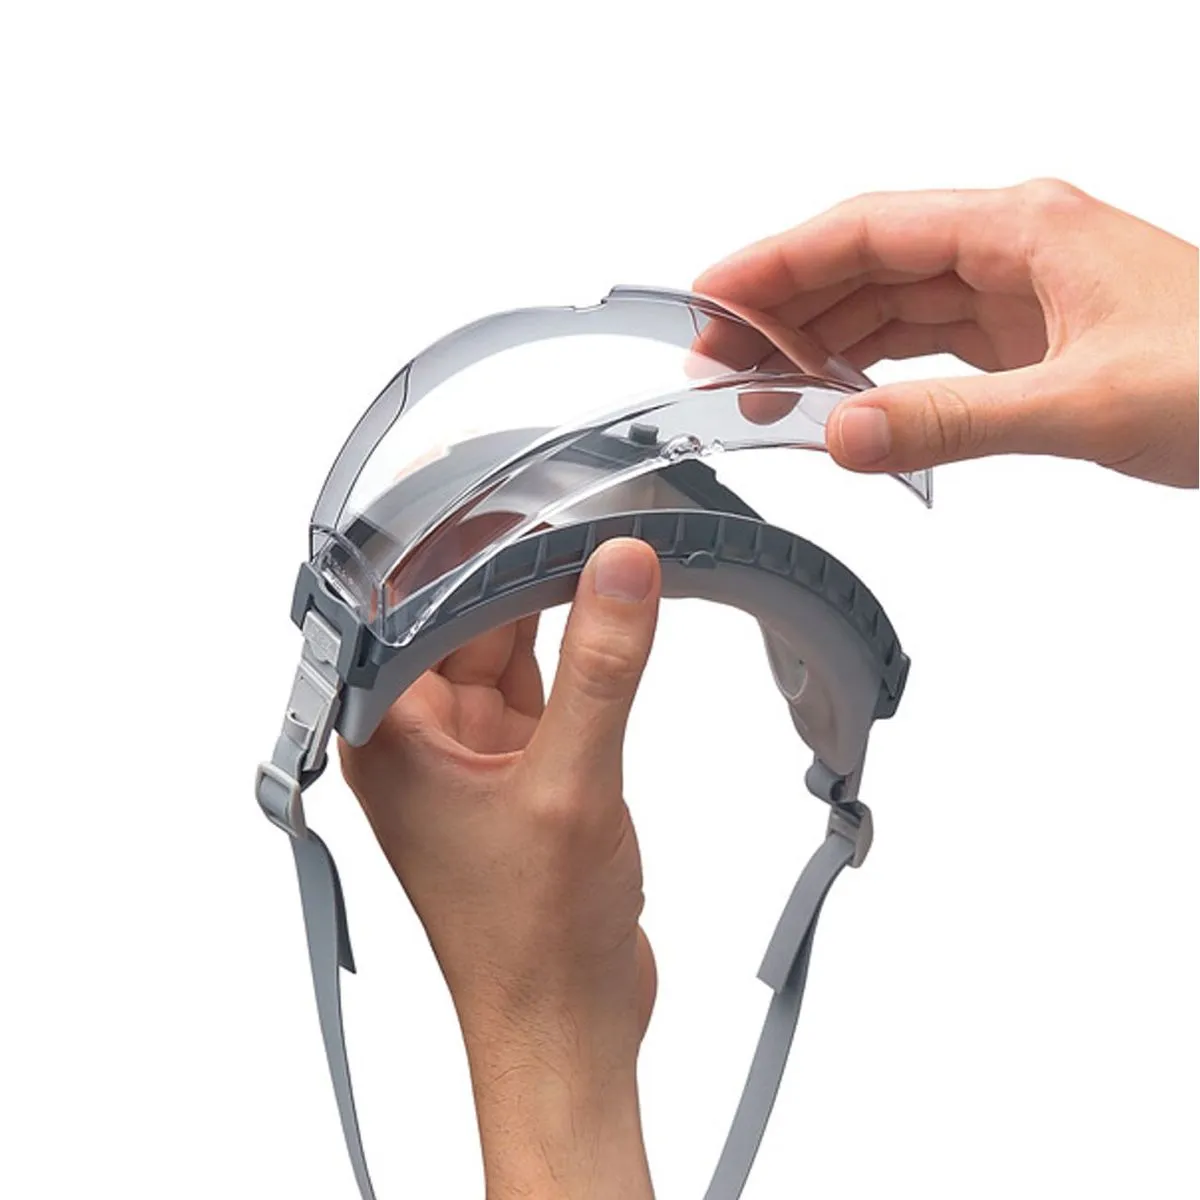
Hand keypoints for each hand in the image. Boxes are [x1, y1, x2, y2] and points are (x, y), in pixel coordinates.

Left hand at [339, 538, 661, 1199]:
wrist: (564, 1025)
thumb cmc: (530, 938)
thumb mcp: (570, 787)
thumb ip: (598, 669)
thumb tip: (620, 567)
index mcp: (388, 733)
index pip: (402, 603)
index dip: (447, 538)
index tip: (499, 480)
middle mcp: (418, 734)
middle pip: (457, 612)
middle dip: (513, 559)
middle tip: (575, 496)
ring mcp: (472, 749)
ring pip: (505, 641)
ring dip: (550, 599)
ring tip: (602, 536)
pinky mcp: (521, 766)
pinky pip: (544, 681)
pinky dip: (577, 647)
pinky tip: (610, 606)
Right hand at [695, 179, 1198, 486]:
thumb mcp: (1084, 404)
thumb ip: (951, 422)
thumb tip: (843, 434)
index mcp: (1022, 229)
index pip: (866, 232)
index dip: (777, 262)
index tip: (711, 296)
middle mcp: (1012, 248)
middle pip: (864, 264)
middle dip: (783, 308)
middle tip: (713, 359)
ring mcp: (1019, 292)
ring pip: (890, 303)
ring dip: (820, 341)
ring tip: (756, 384)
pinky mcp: (1028, 338)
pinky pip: (924, 342)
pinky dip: (871, 367)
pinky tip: (835, 392)